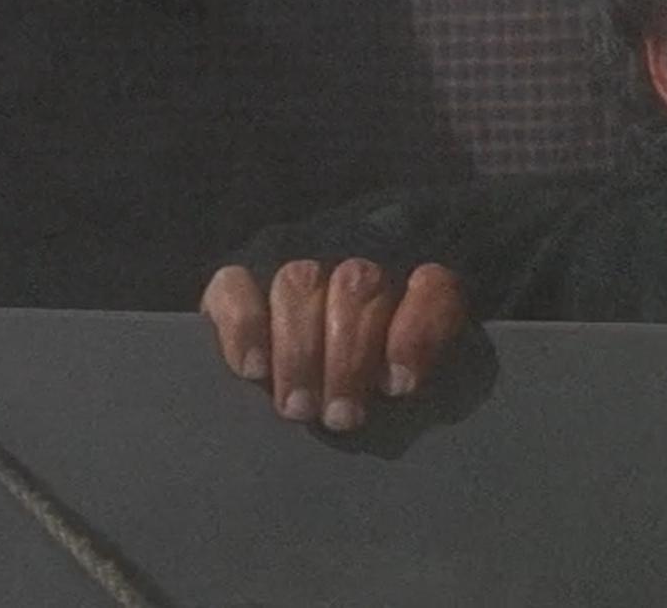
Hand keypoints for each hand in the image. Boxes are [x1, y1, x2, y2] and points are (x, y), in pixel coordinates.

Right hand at [200, 258, 466, 432]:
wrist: (304, 320)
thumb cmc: (377, 352)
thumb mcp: (412, 355)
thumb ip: (422, 354)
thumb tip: (403, 382)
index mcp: (416, 270)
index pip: (432, 286)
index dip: (416, 334)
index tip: (399, 385)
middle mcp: (359, 251)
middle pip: (358, 287)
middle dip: (348, 359)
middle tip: (340, 416)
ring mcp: (296, 255)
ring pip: (298, 285)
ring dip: (299, 352)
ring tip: (300, 406)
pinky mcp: (240, 274)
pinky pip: (234, 287)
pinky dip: (244, 329)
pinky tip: (254, 370)